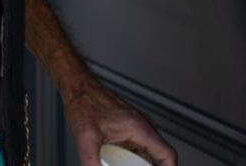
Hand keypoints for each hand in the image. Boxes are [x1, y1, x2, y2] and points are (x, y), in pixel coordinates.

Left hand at [61, 76, 177, 165]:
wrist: (78, 87)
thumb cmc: (84, 103)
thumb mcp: (86, 138)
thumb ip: (90, 161)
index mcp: (139, 128)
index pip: (167, 154)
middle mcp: (142, 126)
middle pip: (161, 155)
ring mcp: (137, 126)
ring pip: (152, 151)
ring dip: (148, 164)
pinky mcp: (130, 128)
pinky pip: (142, 146)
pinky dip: (139, 159)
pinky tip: (126, 164)